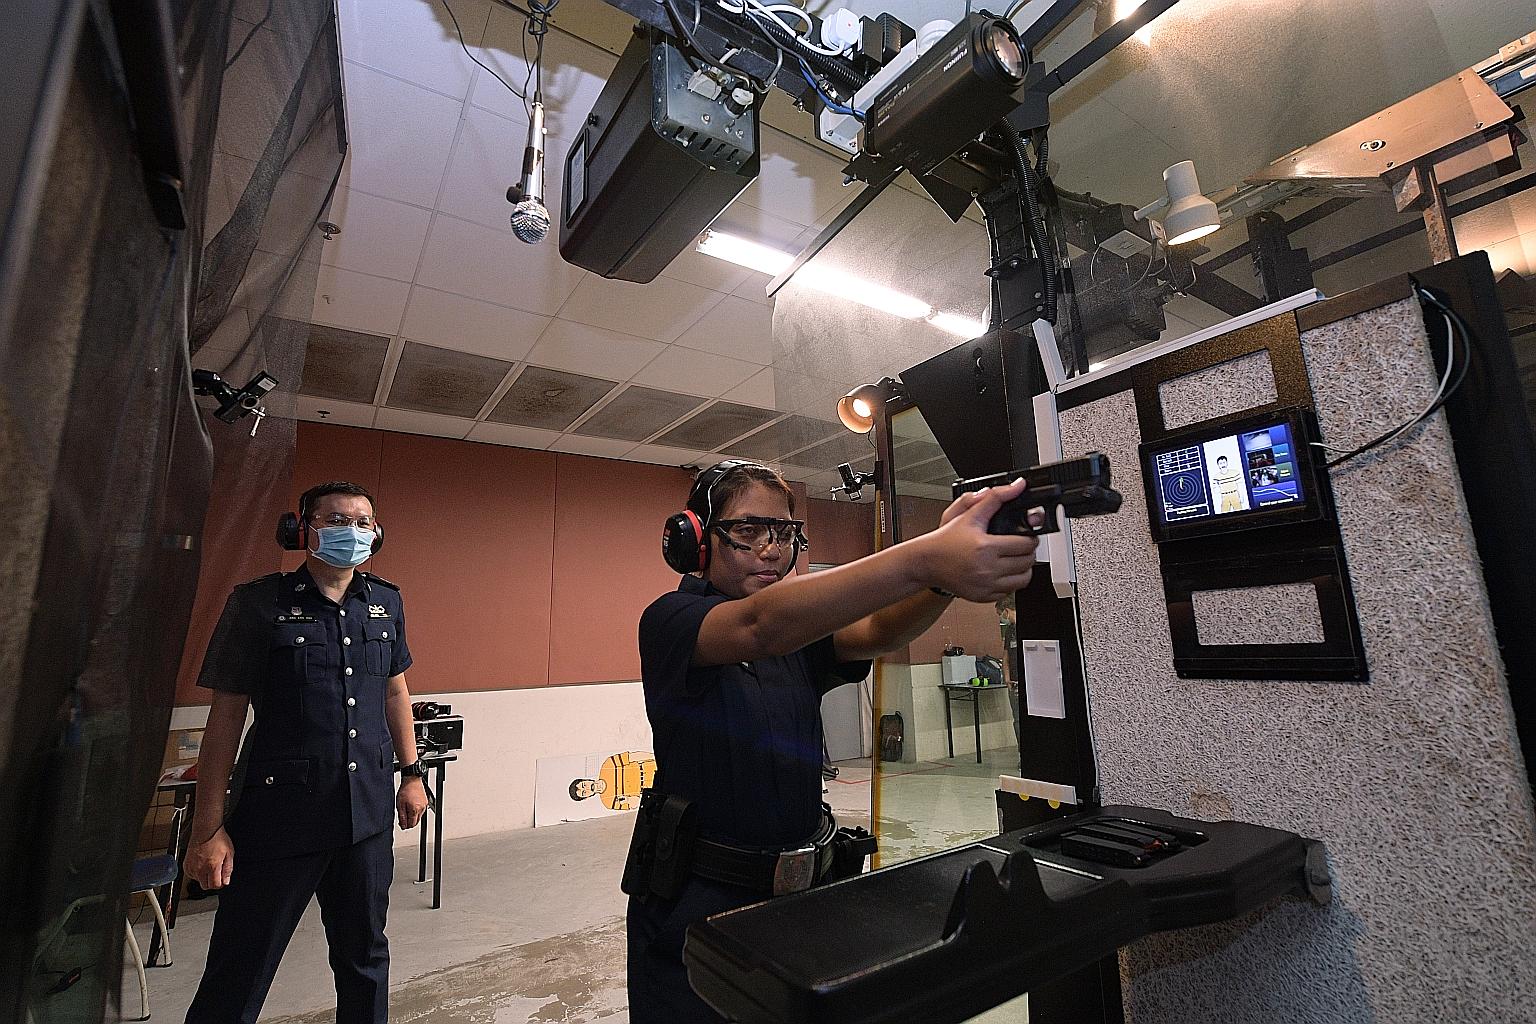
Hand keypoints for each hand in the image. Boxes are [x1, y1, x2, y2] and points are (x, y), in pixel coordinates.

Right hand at [186, 826, 233, 889]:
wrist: (205, 830)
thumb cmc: (217, 838)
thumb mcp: (229, 853)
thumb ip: (228, 869)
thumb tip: (226, 881)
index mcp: (212, 866)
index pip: (214, 885)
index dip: (220, 884)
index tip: (222, 880)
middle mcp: (200, 868)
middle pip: (205, 886)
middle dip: (212, 882)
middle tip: (216, 874)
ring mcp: (192, 867)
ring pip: (198, 881)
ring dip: (204, 877)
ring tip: (209, 866)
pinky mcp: (186, 864)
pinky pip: (191, 875)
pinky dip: (196, 873)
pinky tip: (202, 865)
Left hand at [397, 777, 428, 828]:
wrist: (412, 780)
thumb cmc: (406, 790)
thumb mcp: (400, 805)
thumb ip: (402, 817)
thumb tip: (403, 825)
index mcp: (415, 810)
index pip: (411, 824)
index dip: (405, 826)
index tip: (401, 823)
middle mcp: (421, 809)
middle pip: (416, 822)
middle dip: (409, 822)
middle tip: (402, 818)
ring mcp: (424, 805)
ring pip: (418, 817)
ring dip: (412, 816)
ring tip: (406, 810)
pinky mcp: (425, 802)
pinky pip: (421, 811)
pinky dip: (415, 811)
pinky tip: (410, 806)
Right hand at [920, 479, 1039, 602]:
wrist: (927, 561)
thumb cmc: (946, 540)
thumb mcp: (970, 514)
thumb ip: (995, 498)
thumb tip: (1017, 486)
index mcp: (986, 548)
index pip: (1026, 545)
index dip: (1029, 538)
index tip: (1025, 535)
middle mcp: (988, 569)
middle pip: (1028, 562)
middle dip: (1027, 552)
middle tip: (1020, 546)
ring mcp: (986, 585)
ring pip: (1023, 580)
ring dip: (1023, 569)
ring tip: (1014, 559)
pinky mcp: (984, 596)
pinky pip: (1010, 592)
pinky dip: (1010, 582)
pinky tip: (1001, 571)